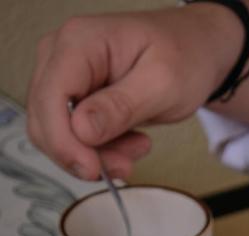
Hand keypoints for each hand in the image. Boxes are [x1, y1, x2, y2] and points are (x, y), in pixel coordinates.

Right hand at [26, 6, 243, 180]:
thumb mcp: (162, 84)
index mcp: (79, 43)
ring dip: (95, 155)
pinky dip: (100, 151)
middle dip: (82, 154)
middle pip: (45, 120)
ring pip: (57, 135)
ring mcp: (64, 77)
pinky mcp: (74, 98)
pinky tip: (132, 143)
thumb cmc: (183, 57)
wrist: (194, 50)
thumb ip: (121, 107)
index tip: (93, 169)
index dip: (64, 141)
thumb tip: (81, 129)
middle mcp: (60, 56)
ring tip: (138, 148)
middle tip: (126, 166)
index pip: (50, 98)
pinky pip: (73, 137)